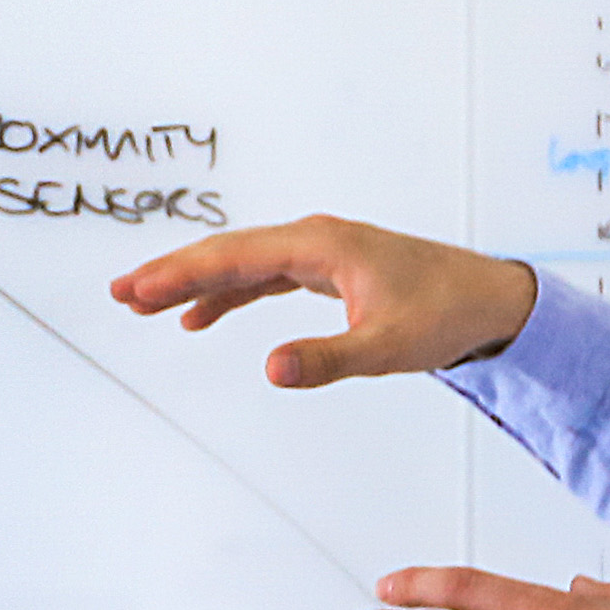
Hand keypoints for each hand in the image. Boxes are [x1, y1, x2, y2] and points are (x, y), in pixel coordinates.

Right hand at [118, 214, 542, 388]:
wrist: (490, 302)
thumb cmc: (446, 315)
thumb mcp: (386, 346)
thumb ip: (327, 359)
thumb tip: (269, 370)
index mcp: (321, 245)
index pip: (235, 256)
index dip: (181, 272)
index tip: (137, 288)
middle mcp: (314, 239)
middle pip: (228, 252)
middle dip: (171, 271)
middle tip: (118, 293)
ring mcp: (319, 253)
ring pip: (241, 264)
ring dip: (193, 283)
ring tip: (142, 305)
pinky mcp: (327, 271)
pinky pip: (263, 277)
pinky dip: (228, 295)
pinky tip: (199, 319)